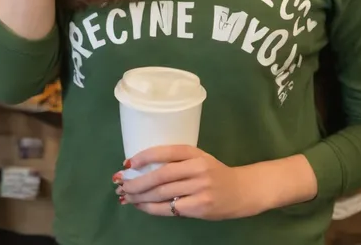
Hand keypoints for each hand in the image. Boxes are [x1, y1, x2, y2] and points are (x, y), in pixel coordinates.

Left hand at [114, 145, 262, 219]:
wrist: (240, 191)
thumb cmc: (214, 173)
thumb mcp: (199, 159)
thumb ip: (177, 162)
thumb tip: (142, 168)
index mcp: (195, 153)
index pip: (167, 151)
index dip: (145, 156)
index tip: (127, 162)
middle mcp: (197, 168)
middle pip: (161, 175)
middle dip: (137, 181)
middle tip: (120, 184)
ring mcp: (199, 189)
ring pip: (162, 193)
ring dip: (140, 196)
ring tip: (126, 196)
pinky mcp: (200, 207)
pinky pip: (170, 208)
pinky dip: (152, 208)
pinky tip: (142, 207)